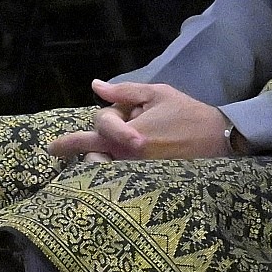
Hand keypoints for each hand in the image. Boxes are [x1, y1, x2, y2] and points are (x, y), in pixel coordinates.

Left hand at [48, 80, 233, 161]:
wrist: (219, 142)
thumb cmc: (188, 115)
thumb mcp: (157, 94)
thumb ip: (125, 92)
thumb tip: (96, 87)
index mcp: (128, 135)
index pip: (97, 128)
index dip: (93, 123)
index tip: (55, 145)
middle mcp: (128, 158)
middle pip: (91, 153)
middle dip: (71, 149)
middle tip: (52, 151)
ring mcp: (137, 174)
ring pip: (104, 169)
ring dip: (95, 162)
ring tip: (87, 159)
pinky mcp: (146, 184)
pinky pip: (120, 179)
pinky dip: (111, 173)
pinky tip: (106, 171)